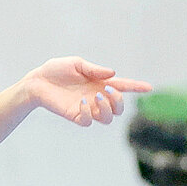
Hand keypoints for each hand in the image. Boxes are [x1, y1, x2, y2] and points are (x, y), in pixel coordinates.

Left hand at [24, 57, 150, 125]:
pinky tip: (82, 103)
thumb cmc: (56, 71)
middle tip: (107, 90)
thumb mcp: (76, 64)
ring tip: (95, 96)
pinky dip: (89, 112)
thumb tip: (112, 74)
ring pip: (108, 118)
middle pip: (118, 108)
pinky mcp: (75, 116)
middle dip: (119, 101)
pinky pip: (89, 121)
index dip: (136, 87)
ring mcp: (87, 108)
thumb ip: (94, 70)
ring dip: (106, 108)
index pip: (122, 86)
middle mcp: (96, 97)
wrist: (37, 81)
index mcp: (99, 83)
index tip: (149, 87)